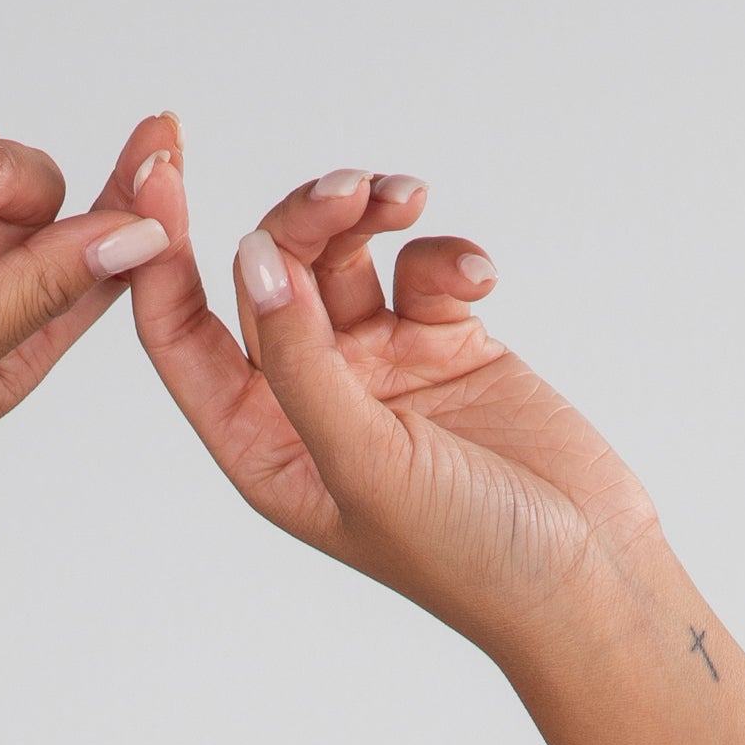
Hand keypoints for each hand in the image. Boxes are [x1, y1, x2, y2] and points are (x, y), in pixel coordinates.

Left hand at [120, 135, 659, 660]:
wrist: (584, 579)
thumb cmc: (467, 556)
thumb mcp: (367, 464)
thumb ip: (302, 363)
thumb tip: (255, 260)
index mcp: (262, 447)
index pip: (181, 334)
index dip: (159, 249)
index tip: (160, 165)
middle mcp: (310, 405)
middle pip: (270, 275)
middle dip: (301, 219)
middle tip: (349, 191)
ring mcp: (378, 373)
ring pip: (342, 257)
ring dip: (365, 215)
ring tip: (405, 200)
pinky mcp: (445, 347)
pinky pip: (421, 269)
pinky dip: (443, 255)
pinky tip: (478, 279)